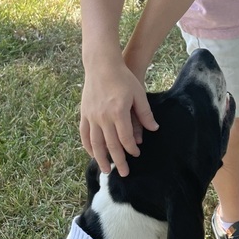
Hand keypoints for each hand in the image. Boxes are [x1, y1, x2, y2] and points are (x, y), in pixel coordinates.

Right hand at [80, 62, 157, 176]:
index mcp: (118, 112)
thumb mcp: (138, 94)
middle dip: (118, 161)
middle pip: (111, 145)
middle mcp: (103, 117)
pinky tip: (93, 154)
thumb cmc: (123, 78)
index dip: (131, 149)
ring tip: (105, 170)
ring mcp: (92, 116)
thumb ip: (145, 113)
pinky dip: (88, 146)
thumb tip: (154, 129)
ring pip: (95, 143)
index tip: (136, 154)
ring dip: (100, 158)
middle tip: (123, 173)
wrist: (101, 65)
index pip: (125, 138)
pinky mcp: (84, 113)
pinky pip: (84, 134)